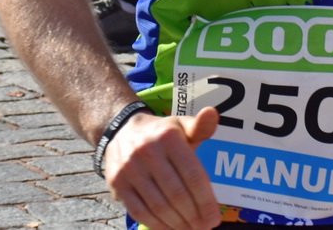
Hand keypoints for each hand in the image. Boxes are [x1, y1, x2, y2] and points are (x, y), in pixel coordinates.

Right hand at [102, 108, 220, 229]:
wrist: (120, 130)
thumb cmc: (161, 133)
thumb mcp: (181, 125)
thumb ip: (200, 126)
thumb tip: (212, 114)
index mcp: (169, 137)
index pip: (193, 175)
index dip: (205, 201)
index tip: (215, 218)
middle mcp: (147, 151)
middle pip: (177, 194)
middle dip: (194, 216)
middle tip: (204, 227)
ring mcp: (130, 168)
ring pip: (158, 206)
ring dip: (177, 224)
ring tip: (190, 229)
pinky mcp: (117, 182)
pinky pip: (139, 211)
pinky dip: (156, 225)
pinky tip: (169, 228)